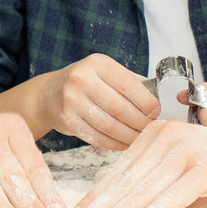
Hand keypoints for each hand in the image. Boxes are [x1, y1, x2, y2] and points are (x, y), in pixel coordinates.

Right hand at [35, 54, 158, 149]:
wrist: (48, 95)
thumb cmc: (84, 83)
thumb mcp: (104, 72)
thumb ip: (130, 81)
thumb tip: (157, 98)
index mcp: (97, 64)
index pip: (127, 83)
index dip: (146, 100)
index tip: (156, 111)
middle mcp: (81, 79)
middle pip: (120, 107)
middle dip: (140, 121)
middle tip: (150, 128)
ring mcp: (72, 100)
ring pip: (110, 125)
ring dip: (129, 135)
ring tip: (140, 138)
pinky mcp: (67, 120)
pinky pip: (98, 137)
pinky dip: (115, 143)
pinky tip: (124, 143)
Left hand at [63, 121, 206, 207]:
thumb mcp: (187, 174)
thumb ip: (159, 184)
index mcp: (157, 136)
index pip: (118, 172)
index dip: (94, 199)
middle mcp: (167, 138)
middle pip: (123, 181)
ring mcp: (185, 151)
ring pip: (141, 190)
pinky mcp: (205, 168)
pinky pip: (170, 196)